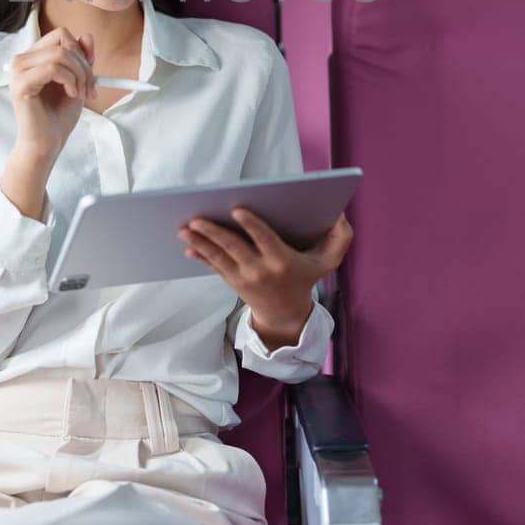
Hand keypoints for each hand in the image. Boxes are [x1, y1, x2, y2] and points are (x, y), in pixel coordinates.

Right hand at [8, 25, 98, 158]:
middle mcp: (21, 60)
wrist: (48, 142)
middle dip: (83, 64)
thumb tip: (87, 36)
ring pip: (60, 54)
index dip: (81, 51)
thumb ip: (81, 58)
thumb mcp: (77, 80)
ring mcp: (17, 71)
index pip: (61, 35)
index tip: (90, 74)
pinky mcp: (20, 84)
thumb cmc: (58, 115)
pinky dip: (69, 81)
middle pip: (62, 42)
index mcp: (33, 57)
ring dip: (79, 74)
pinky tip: (70, 94)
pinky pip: (53, 68)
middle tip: (89, 88)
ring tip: (79, 93)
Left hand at [177, 208, 353, 333]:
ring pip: (218, 257)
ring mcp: (243, 278)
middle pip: (234, 248)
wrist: (286, 315)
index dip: (251, 225)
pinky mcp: (232, 281)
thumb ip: (340, 239)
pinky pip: (213, 267)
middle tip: (197, 218)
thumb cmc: (305, 279)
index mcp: (282, 261)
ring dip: (200, 243)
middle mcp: (260, 270)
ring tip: (184, 229)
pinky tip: (188, 246)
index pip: (264, 240)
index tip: (237, 209)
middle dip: (214, 233)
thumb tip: (340, 214)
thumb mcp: (327, 263)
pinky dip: (200, 256)